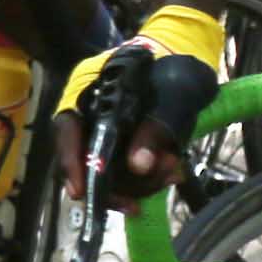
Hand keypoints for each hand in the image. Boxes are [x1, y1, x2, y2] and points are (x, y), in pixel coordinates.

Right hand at [92, 5, 233, 207]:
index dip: (72, 163)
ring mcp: (106, 130)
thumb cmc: (177, 68)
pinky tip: (171, 172)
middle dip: (114, 185)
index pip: (68, 132)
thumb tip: (138, 167)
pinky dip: (148, 177)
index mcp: (88, 93)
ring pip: (107, 170)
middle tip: (136, 204)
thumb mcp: (173, 97)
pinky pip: (126, 170)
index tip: (81, 192)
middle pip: (84, 159)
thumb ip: (154, 129)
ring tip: (172, 174)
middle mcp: (89, 114)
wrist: (193, 57)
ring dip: (139, 182)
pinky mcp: (124, 143)